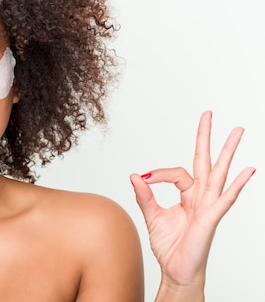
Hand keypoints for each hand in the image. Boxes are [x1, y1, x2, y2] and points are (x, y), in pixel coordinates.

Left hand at [130, 111, 254, 291]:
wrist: (176, 272)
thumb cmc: (170, 247)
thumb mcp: (152, 216)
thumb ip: (145, 196)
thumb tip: (135, 175)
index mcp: (187, 196)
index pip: (176, 173)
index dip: (159, 173)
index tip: (144, 179)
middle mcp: (201, 197)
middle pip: (205, 161)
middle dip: (206, 137)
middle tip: (208, 114)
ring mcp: (209, 207)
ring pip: (220, 173)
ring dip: (228, 152)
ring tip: (238, 131)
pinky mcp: (211, 219)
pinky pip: (226, 199)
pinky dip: (237, 185)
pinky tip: (249, 170)